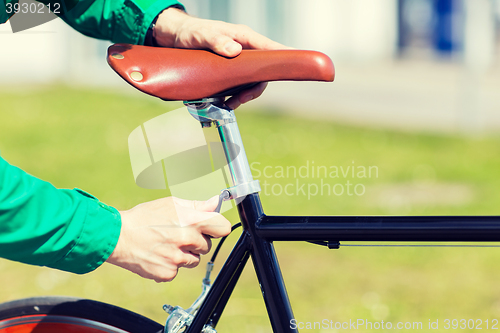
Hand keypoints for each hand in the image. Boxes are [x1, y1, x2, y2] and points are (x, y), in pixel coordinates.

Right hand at [107, 196, 230, 281]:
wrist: (118, 236)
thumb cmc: (144, 217)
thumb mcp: (171, 204)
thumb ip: (197, 206)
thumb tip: (216, 202)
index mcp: (191, 221)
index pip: (222, 227)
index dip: (217, 227)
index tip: (211, 227)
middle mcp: (187, 241)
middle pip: (207, 245)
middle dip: (196, 241)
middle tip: (178, 234)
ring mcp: (178, 259)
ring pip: (194, 260)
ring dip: (185, 254)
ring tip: (166, 244)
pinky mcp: (167, 273)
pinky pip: (177, 271)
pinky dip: (170, 265)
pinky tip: (158, 255)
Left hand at [153, 7, 289, 108]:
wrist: (177, 38)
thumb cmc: (191, 32)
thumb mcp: (201, 35)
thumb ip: (216, 41)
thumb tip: (235, 51)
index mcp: (244, 38)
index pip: (271, 48)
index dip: (286, 57)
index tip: (298, 64)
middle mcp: (245, 49)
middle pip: (263, 72)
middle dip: (255, 89)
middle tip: (240, 100)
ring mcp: (240, 61)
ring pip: (252, 81)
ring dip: (244, 95)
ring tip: (229, 105)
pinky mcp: (232, 71)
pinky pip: (240, 85)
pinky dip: (234, 96)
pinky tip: (224, 103)